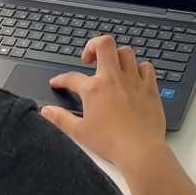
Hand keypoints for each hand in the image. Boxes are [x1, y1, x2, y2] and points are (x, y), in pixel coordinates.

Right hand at [41, 35, 167, 170]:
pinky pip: (146, 67)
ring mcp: (133, 81)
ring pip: (126, 51)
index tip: (58, 83)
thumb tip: (46, 112)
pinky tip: (134, 77)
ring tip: (112, 66)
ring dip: (117, 56)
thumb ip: (60, 119)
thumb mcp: (79, 132)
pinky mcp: (150, 88)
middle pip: (104, 44)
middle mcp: (113, 78)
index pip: (72, 77)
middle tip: (89, 58)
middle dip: (93, 45)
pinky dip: (139, 68)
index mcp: (94, 89)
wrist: (140, 150)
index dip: (61, 79)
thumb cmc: (110, 142)